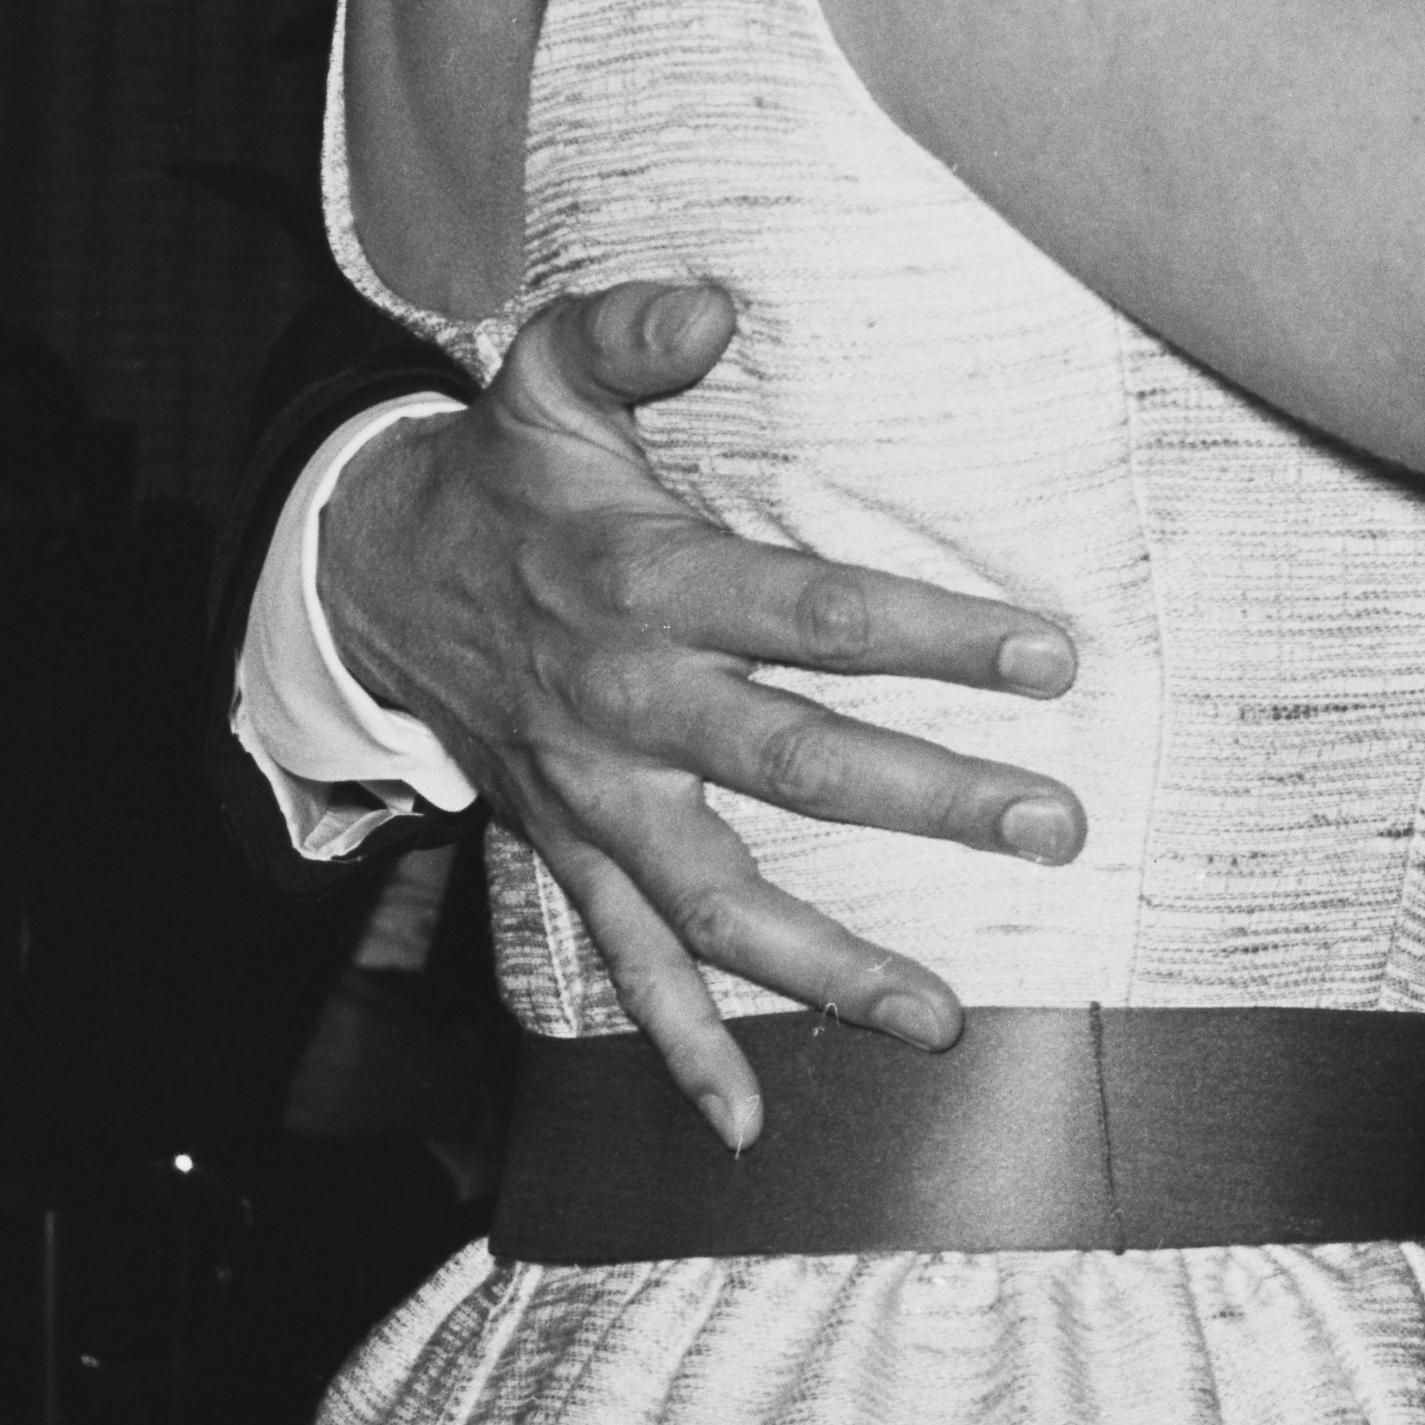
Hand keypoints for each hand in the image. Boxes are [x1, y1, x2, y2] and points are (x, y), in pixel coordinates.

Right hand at [317, 277, 1087, 1144]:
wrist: (372, 577)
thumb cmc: (501, 470)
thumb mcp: (544, 372)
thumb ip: (628, 330)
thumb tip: (715, 302)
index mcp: (646, 583)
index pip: (811, 613)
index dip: (930, 633)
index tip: (1047, 657)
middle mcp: (628, 703)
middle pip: (791, 763)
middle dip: (927, 800)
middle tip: (1052, 828)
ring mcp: (598, 794)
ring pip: (719, 899)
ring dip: (829, 964)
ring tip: (943, 1018)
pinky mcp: (571, 850)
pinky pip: (625, 965)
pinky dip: (681, 1049)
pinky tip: (747, 1122)